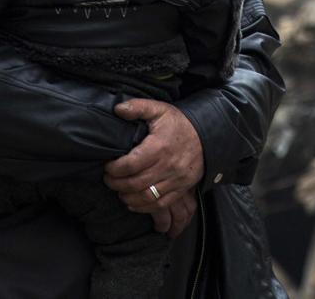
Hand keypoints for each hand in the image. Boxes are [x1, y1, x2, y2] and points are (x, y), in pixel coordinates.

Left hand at [103, 99, 204, 236]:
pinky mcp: (181, 189)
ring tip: (118, 190)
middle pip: (136, 183)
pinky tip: (132, 202)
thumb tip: (117, 109)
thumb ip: (137, 107)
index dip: (115, 168)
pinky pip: (161, 204)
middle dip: (117, 184)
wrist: (206, 135)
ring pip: (147, 197)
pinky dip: (144, 207)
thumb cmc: (179, 122)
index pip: (131, 164)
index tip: (107, 166)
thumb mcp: (159, 109)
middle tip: (107, 179)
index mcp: (159, 147)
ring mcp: (175, 180)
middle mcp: (167, 166)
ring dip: (128, 197)